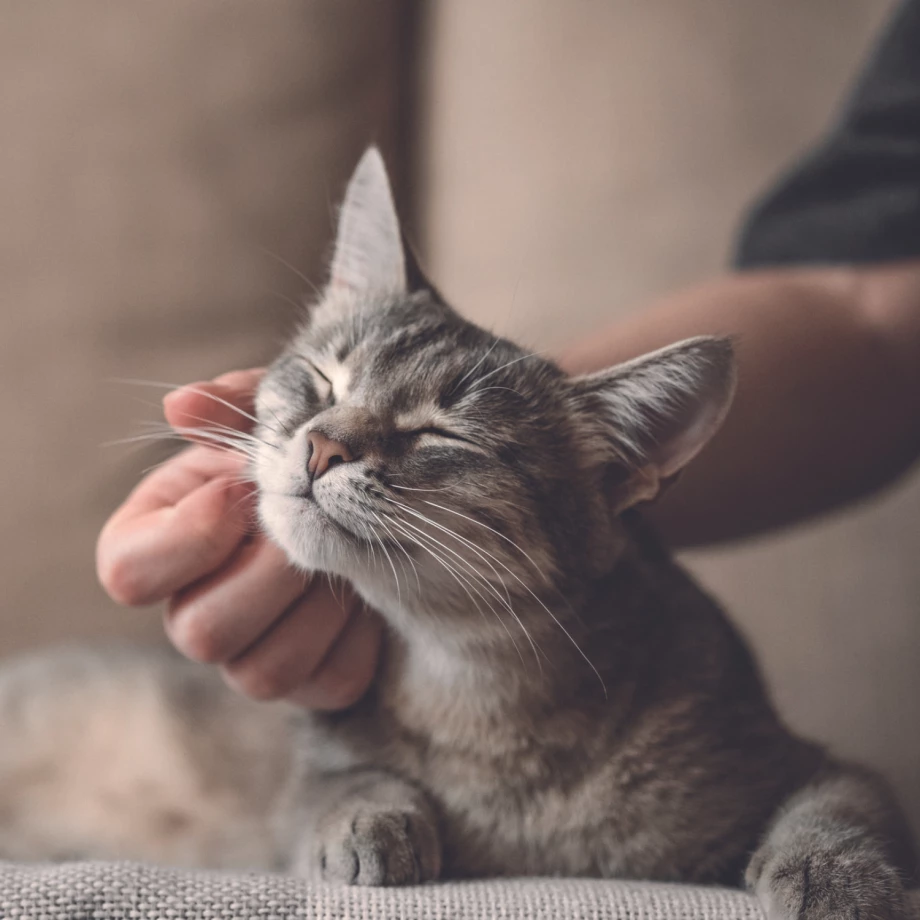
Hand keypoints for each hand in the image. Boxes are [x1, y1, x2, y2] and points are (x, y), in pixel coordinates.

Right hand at [96, 370, 381, 709]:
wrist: (363, 505)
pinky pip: (328, 682)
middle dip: (267, 573)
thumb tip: (182, 405)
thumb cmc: (298, 458)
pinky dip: (357, 635)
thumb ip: (232, 408)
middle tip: (310, 527)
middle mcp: (193, 610)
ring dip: (315, 606)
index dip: (189, 537)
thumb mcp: (272, 422)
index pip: (127, 573)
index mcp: (159, 548)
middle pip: (198, 633)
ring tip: (343, 556)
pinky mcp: (311, 681)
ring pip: (261, 672)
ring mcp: (249, 655)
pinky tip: (367, 593)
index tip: (239, 492)